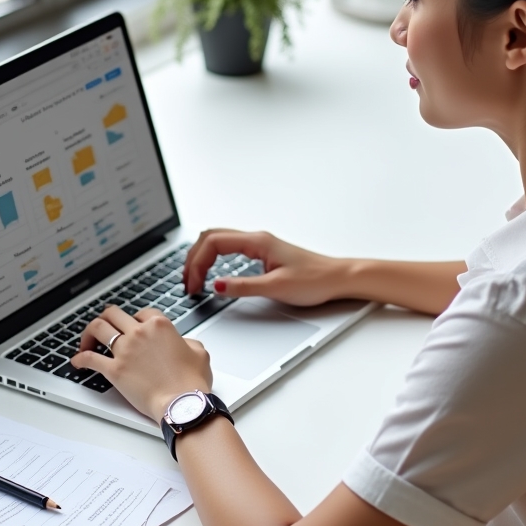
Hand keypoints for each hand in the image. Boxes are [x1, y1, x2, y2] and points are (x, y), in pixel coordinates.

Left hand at [71, 306, 211, 422]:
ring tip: (87, 340)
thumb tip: (183, 343)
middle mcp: (140, 333)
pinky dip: (80, 359)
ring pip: (98, 328)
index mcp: (160, 326)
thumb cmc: (191, 382)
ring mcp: (125, 350)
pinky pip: (90, 359)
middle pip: (114, 314)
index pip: (142, 312)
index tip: (133, 326)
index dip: (137, 318)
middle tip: (105, 326)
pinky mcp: (115, 370)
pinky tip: (77, 361)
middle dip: (107, 318)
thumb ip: (189, 342)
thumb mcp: (200, 353)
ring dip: (90, 332)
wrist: (183, 403)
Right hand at [183, 229, 344, 305]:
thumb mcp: (276, 288)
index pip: (213, 243)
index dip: (197, 263)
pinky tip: (213, 274)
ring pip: (219, 241)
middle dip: (193, 258)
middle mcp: (257, 238)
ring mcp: (260, 244)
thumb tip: (217, 286)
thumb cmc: (315, 280)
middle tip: (187, 282)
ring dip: (202, 257)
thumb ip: (244, 287)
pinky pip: (230, 248)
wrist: (338, 278)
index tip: (193, 285)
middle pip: (211, 237)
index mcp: (257, 241)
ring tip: (194, 279)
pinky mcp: (264, 253)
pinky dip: (214, 258)